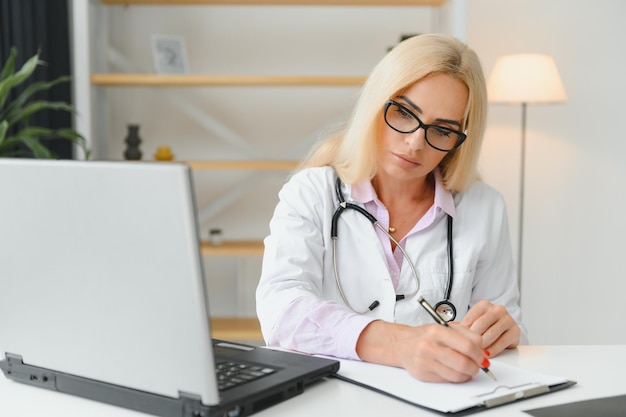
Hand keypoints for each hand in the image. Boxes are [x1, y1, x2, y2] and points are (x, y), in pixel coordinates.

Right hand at [356, 320, 489, 382]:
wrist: (402, 344)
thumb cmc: (425, 335)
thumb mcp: (444, 327)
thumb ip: (465, 334)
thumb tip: (483, 348)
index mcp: (437, 331)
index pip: (468, 345)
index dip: (480, 353)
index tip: (483, 355)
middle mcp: (429, 346)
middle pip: (464, 362)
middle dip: (476, 366)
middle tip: (479, 365)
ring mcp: (425, 361)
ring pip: (458, 374)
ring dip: (468, 374)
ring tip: (468, 368)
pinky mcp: (423, 374)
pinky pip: (448, 380)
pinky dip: (458, 378)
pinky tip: (457, 371)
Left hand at [459, 300, 520, 355]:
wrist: (504, 330)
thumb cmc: (485, 327)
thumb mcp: (472, 323)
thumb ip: (460, 326)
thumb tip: (445, 328)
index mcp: (484, 305)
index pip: (470, 319)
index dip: (463, 332)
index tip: (459, 341)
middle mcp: (497, 309)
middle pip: (480, 326)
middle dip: (472, 339)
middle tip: (466, 349)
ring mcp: (508, 319)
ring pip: (490, 334)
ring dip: (482, 346)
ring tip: (475, 353)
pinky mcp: (515, 331)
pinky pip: (501, 342)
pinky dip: (493, 350)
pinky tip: (486, 354)